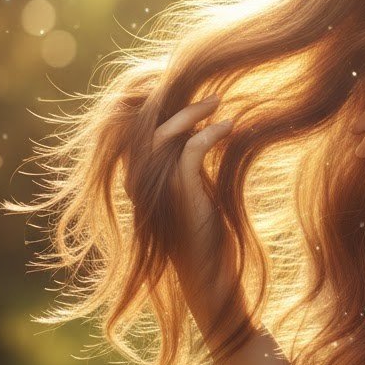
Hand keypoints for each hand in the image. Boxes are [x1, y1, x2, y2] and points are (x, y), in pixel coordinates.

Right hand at [123, 93, 235, 304]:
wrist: (211, 278)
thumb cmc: (206, 236)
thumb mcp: (194, 191)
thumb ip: (189, 163)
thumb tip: (205, 129)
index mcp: (138, 179)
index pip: (135, 128)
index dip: (155, 103)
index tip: (186, 86)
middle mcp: (140, 182)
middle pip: (143, 125)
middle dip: (171, 99)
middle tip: (206, 89)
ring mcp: (157, 188)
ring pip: (163, 134)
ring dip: (193, 112)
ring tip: (219, 100)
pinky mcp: (182, 195)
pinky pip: (191, 150)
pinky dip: (210, 133)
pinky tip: (229, 127)